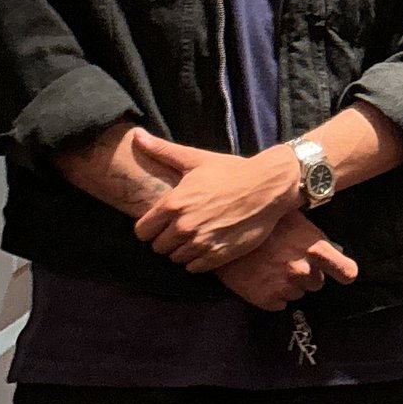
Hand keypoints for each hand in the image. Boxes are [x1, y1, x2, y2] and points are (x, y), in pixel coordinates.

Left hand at [131, 130, 298, 271]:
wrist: (266, 188)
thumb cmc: (229, 171)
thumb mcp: (194, 159)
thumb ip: (161, 151)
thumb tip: (136, 135)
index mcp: (173, 204)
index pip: (142, 231)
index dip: (148, 227)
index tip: (159, 221)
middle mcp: (184, 226)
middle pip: (157, 247)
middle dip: (164, 238)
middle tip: (176, 227)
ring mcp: (201, 243)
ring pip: (175, 258)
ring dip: (180, 249)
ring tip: (192, 235)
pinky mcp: (219, 256)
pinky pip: (194, 268)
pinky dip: (196, 260)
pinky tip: (204, 244)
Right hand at [216, 211, 357, 310]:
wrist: (218, 228)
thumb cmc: (257, 216)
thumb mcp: (290, 217)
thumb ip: (310, 236)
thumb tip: (329, 247)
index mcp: (314, 248)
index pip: (346, 272)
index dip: (342, 271)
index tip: (338, 271)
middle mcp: (304, 270)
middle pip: (317, 283)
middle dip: (306, 273)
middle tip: (284, 258)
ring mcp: (285, 286)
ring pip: (296, 294)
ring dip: (286, 283)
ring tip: (268, 265)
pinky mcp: (266, 299)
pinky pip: (278, 303)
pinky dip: (270, 293)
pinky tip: (259, 276)